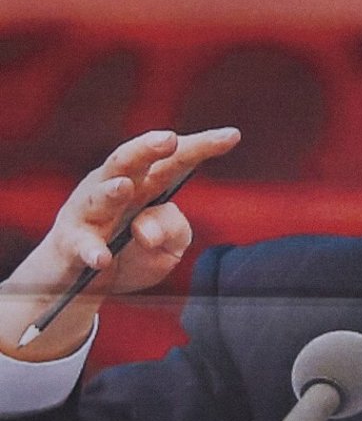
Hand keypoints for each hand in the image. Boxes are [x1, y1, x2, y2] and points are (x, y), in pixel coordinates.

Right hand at [0, 128, 239, 361]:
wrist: (79, 285)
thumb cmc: (128, 256)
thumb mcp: (166, 249)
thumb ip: (173, 233)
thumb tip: (148, 232)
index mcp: (145, 184)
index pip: (175, 160)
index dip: (202, 146)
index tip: (232, 136)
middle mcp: (114, 188)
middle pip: (130, 161)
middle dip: (147, 148)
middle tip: (169, 140)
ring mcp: (88, 213)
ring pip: (99, 195)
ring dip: (112, 190)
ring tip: (125, 187)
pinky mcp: (69, 243)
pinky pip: (80, 245)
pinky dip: (91, 251)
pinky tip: (102, 258)